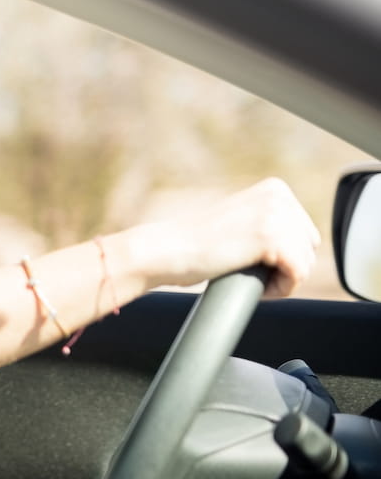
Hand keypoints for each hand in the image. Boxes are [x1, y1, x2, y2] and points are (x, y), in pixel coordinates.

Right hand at [131, 178, 320, 296]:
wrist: (168, 250)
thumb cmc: (197, 244)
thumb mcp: (243, 221)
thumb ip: (271, 221)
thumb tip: (305, 244)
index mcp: (275, 189)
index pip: (306, 234)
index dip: (284, 256)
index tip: (254, 261)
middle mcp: (279, 196)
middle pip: (310, 249)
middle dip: (285, 268)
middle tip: (252, 272)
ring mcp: (276, 215)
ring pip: (306, 264)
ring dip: (281, 280)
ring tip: (250, 278)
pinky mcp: (271, 238)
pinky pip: (297, 275)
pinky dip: (279, 289)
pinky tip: (257, 286)